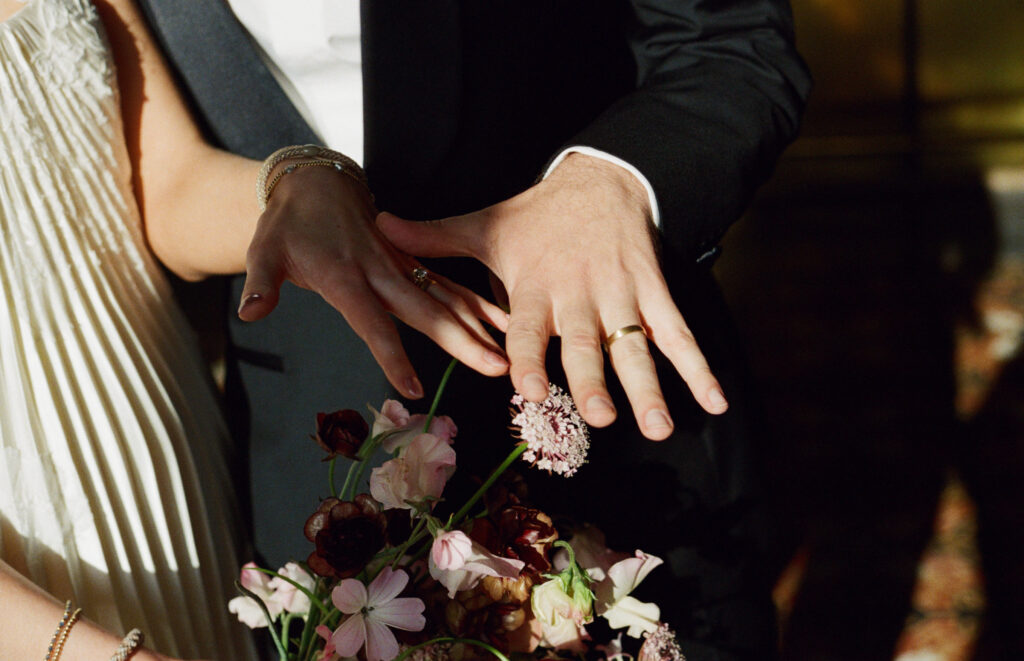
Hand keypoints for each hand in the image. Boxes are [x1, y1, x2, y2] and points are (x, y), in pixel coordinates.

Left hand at [237, 163, 509, 397]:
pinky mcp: (412, 262)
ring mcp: (401, 266)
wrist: (317, 182)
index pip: (370, 322)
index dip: (391, 354)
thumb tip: (249, 313)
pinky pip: (448, 285)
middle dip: (462, 341)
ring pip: (445, 298)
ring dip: (478, 325)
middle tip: (494, 366)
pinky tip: (503, 322)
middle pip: (425, 311)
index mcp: (344, 275)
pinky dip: (476, 304)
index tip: (412, 386)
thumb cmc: (288, 223)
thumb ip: (260, 283)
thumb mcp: (264, 249)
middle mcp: (380, 271)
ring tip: (508, 352)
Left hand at [377, 154, 726, 439]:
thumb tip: (379, 228)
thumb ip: (435, 238)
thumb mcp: (487, 224)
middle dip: (594, 380)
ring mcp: (623, 295)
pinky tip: (714, 403)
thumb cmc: (538, 214)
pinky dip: (699, 368)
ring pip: (636, 345)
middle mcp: (580, 295)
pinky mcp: (654, 292)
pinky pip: (679, 333)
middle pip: (587, 344)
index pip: (529, 327)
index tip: (528, 388)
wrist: (604, 177)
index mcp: (536, 286)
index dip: (529, 356)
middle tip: (599, 417)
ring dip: (649, 386)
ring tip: (659, 426)